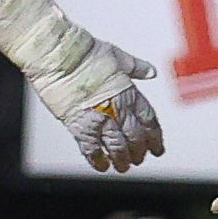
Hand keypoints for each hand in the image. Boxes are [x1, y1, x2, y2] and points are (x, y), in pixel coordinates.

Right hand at [0, 0, 163, 173]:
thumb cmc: (86, 52)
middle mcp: (118, 109)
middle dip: (140, 151)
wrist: (60, 56)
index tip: (157, 146)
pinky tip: (102, 166)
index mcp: (130, 93)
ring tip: (123, 166)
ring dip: (122, 159)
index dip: (155, 136)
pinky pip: (92, 150)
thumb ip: (136, 68)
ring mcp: (100, 120)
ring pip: (118, 147)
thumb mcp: (119, 57)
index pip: (149, 121)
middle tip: (140, 158)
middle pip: (136, 138)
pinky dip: (98, 160)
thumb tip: (150, 72)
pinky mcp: (79, 126)